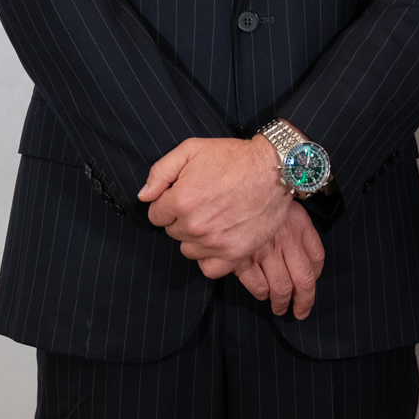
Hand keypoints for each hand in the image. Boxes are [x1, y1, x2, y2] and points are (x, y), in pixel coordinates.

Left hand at [139, 137, 291, 277]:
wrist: (274, 169)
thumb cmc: (233, 157)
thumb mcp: (191, 149)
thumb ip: (160, 172)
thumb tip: (144, 196)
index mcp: (180, 201)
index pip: (156, 215)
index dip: (168, 202)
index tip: (184, 194)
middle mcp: (195, 225)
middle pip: (172, 232)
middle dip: (182, 218)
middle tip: (204, 202)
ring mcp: (215, 243)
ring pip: (188, 250)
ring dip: (195, 238)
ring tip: (213, 219)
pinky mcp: (235, 254)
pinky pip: (209, 269)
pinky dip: (210, 258)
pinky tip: (217, 241)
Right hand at [235, 202, 324, 318]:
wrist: (235, 186)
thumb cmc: (261, 200)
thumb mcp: (289, 209)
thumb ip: (302, 235)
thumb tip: (310, 267)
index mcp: (300, 226)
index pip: (317, 260)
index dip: (315, 278)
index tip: (309, 290)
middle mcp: (286, 239)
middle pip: (304, 281)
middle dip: (302, 302)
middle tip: (299, 312)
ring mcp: (264, 249)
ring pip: (281, 288)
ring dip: (281, 303)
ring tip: (279, 307)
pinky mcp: (242, 257)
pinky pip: (258, 286)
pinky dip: (261, 293)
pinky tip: (262, 292)